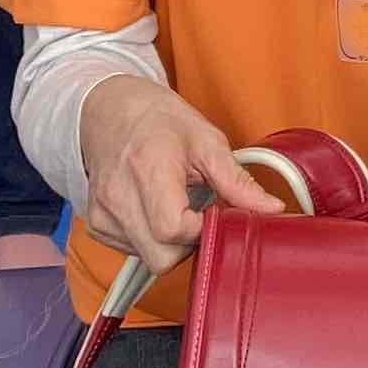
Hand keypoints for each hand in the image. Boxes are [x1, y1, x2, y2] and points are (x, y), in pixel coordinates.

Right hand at [75, 75, 280, 276]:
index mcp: (148, 170)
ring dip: (170, 242)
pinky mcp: (96, 224)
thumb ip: (238, 181)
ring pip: (148, 258)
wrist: (110, 109)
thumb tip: (271, 209)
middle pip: (161, 257)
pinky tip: (156, 210)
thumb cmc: (158, 120)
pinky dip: (151, 239)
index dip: (202, 230)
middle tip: (199, 213)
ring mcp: (103, 213)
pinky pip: (132, 251)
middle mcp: (119, 196)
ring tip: (175, 205)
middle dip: (189, 244)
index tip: (213, 212)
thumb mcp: (206, 140)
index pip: (174, 231)